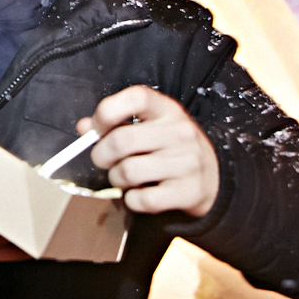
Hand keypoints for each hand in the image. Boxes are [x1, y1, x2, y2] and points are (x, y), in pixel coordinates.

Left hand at [80, 85, 220, 217]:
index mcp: (168, 110)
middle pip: (121, 141)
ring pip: (127, 172)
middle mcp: (180, 132)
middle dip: (101, 155)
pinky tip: (138, 193)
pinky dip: (131, 201)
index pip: (136, 97)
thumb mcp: (150, 127)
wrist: (214, 177)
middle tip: (104, 161)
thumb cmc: (171, 147)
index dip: (107, 111)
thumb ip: (116, 123)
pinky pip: (142, 200)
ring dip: (116, 179)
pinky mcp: (189, 192)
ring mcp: (187, 162)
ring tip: (124, 177)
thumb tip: (84, 127)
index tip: (96, 128)